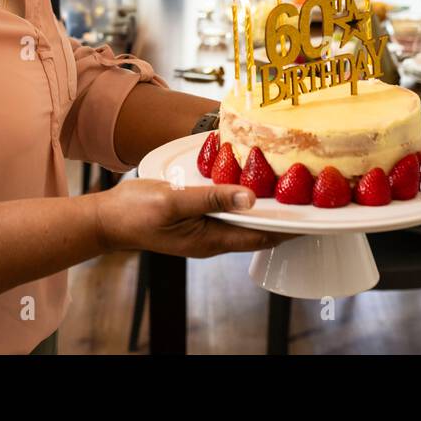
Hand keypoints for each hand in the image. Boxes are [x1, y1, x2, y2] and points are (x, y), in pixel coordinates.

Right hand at [92, 179, 295, 257]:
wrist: (106, 219)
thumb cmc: (136, 212)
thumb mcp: (175, 200)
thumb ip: (212, 198)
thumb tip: (250, 198)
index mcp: (211, 240)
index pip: (262, 237)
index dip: (289, 227)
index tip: (315, 215)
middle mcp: (212, 238)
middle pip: (257, 229)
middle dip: (282, 215)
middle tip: (307, 193)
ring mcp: (203, 230)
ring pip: (242, 219)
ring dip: (262, 205)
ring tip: (286, 185)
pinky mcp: (194, 218)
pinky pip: (225, 209)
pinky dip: (240, 198)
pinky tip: (246, 180)